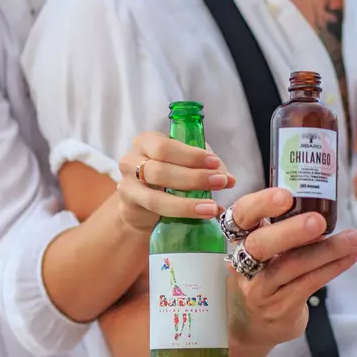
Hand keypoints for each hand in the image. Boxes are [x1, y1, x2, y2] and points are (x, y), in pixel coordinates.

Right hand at [117, 132, 235, 231]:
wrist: (141, 204)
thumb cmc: (167, 177)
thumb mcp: (184, 163)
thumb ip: (205, 166)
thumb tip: (229, 179)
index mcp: (146, 142)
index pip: (165, 146)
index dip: (191, 155)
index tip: (215, 163)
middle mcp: (131, 160)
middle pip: (161, 170)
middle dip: (194, 178)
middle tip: (221, 182)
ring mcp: (127, 186)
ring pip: (156, 197)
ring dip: (187, 203)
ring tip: (212, 207)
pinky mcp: (130, 208)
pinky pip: (156, 214)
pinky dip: (181, 214)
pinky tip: (200, 215)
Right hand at [227, 188, 356, 347]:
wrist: (251, 328)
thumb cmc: (262, 280)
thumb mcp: (261, 253)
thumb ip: (281, 232)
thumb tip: (320, 206)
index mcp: (239, 240)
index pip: (241, 216)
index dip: (260, 204)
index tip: (285, 195)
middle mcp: (243, 264)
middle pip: (259, 245)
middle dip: (290, 231)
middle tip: (318, 221)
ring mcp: (260, 289)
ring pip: (290, 266)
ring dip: (325, 250)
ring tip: (353, 239)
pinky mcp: (280, 307)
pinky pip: (308, 284)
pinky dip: (332, 268)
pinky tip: (350, 257)